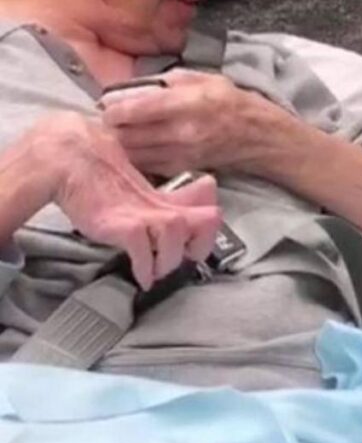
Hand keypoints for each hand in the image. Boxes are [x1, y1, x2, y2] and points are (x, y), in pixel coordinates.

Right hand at [35, 114, 221, 289]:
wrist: (71, 163)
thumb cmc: (101, 183)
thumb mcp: (137, 194)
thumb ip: (159, 201)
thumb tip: (171, 210)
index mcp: (166, 197)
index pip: (207, 197)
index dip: (209, 216)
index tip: (197, 240)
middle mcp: (160, 205)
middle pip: (208, 219)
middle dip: (202, 243)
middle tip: (187, 257)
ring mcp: (143, 214)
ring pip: (177, 234)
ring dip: (171, 260)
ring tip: (159, 271)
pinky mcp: (123, 225)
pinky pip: (143, 253)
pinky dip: (146, 270)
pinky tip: (143, 279)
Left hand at [101, 69, 273, 176]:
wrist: (256, 135)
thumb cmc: (229, 101)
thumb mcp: (201, 78)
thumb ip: (165, 82)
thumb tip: (132, 89)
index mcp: (185, 104)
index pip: (134, 111)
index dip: (113, 110)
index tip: (108, 106)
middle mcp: (181, 133)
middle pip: (127, 135)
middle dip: (114, 128)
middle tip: (113, 120)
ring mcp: (180, 154)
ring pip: (133, 153)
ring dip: (122, 143)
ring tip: (123, 132)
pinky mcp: (181, 169)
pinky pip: (146, 165)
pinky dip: (137, 156)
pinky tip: (139, 146)